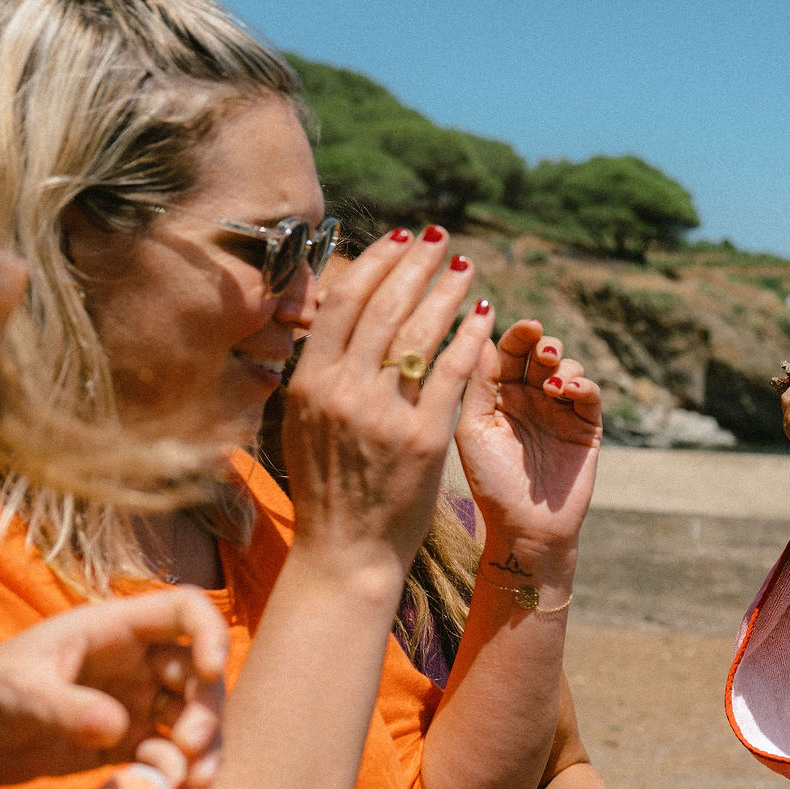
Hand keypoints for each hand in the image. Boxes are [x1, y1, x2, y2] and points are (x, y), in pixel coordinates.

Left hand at [0, 590, 227, 788]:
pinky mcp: (125, 743)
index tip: (212, 672)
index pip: (184, 611)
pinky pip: (168, 757)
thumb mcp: (16, 695)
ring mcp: (134, 703)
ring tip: (190, 786)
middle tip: (190, 750)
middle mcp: (134, 663)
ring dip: (200, 753)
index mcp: (112, 630)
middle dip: (205, 713)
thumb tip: (116, 727)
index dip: (211, 633)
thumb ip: (64, 707)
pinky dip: (178, 777)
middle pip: (199, 676)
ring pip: (192, 720)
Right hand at [280, 226, 494, 585]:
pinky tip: (486, 315)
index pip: (345, 302)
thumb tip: (335, 318)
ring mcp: (384, 413)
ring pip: (420, 332)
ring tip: (468, 266)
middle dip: (417, 265)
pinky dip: (469, 337)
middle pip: (386, 306)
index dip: (376, 262)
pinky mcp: (423, 437)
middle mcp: (343, 390)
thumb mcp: (303, 421)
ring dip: (448, 291)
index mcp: (310, 381)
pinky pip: (452, 372)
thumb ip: (320, 372)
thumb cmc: (328, 486)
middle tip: (441, 238)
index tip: (400, 238)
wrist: (346, 550)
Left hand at [455, 320, 602, 551]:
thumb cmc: (491, 483)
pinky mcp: (585, 426)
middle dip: (544, 345)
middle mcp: (528, 397)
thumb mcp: (473, 430)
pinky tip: (569, 392)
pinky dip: (583, 385)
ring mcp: (558, 411)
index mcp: (496, 394)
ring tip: (554, 385)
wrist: (527, 527)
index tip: (527, 327)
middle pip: (539, 353)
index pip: (507, 352)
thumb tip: (478, 336)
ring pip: (567, 367)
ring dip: (563, 365)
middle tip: (544, 351)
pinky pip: (589, 393)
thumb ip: (477, 384)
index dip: (518, 335)